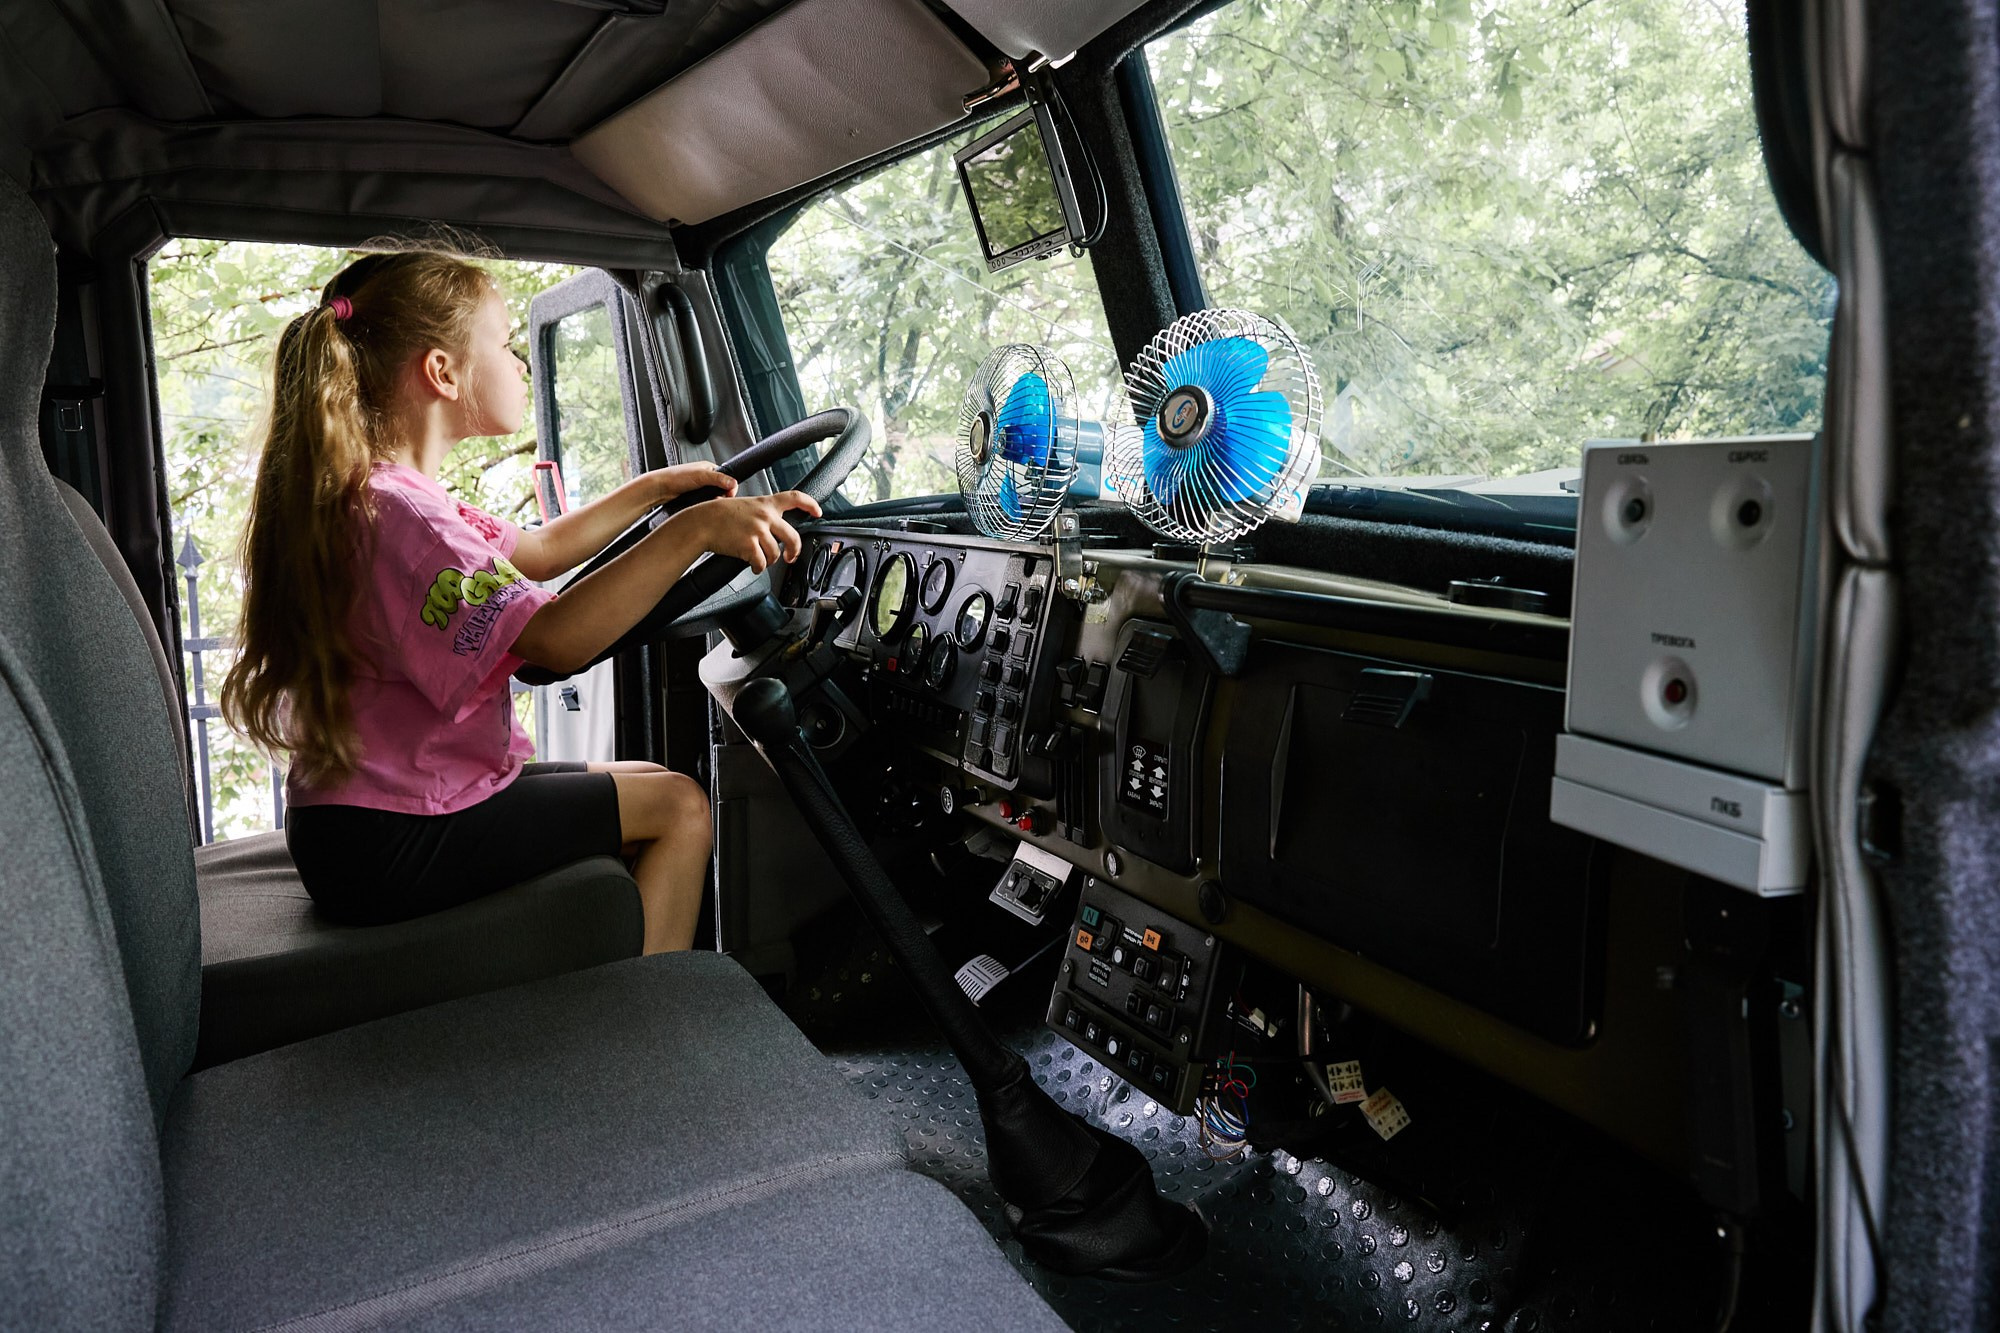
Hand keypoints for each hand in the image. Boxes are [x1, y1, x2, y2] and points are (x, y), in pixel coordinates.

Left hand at [650, 462, 738, 502]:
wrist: (660, 489)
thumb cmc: (675, 477)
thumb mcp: (701, 476)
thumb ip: (719, 479)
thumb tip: (733, 483)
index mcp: (709, 468)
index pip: (727, 479)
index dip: (730, 488)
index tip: (728, 495)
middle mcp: (706, 478)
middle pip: (722, 490)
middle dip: (721, 496)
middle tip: (716, 500)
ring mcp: (701, 488)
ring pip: (714, 498)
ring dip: (712, 502)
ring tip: (707, 503)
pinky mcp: (696, 497)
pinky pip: (706, 503)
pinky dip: (706, 505)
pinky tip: (702, 505)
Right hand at [688, 490, 822, 572]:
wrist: (701, 522)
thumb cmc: (719, 514)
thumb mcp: (745, 504)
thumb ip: (762, 512)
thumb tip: (774, 526)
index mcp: (766, 504)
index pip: (795, 497)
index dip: (810, 504)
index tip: (818, 511)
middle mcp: (765, 516)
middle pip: (793, 537)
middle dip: (795, 551)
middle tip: (791, 557)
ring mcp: (758, 531)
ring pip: (776, 553)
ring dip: (769, 560)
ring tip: (760, 559)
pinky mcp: (749, 546)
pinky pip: (761, 563)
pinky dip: (758, 567)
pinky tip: (753, 565)